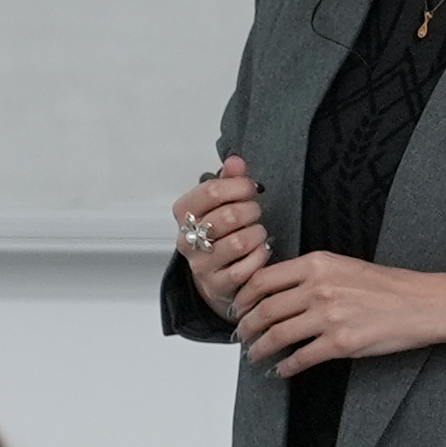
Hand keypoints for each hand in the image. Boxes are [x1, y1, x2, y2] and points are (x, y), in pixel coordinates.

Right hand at [171, 159, 267, 314]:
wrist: (215, 275)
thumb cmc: (220, 233)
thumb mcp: (221, 203)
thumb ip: (228, 180)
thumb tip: (235, 160)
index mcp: (184, 212)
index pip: (211, 191)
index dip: (238, 186)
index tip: (250, 187)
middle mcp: (187, 239)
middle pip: (227, 216)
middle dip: (250, 211)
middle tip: (256, 212)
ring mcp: (201, 265)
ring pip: (238, 242)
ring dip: (257, 234)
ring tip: (259, 232)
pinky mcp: (217, 285)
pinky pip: (246, 268)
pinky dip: (260, 256)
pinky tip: (261, 250)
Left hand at [238, 253, 445, 378]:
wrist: (422, 303)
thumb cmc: (385, 286)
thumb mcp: (342, 265)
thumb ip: (309, 274)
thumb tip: (276, 290)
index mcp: (316, 264)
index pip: (262, 280)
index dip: (243, 298)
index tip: (238, 308)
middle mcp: (319, 288)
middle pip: (265, 309)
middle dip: (247, 327)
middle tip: (242, 336)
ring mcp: (329, 316)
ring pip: (278, 335)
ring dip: (261, 349)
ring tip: (256, 355)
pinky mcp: (341, 343)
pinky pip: (301, 357)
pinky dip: (286, 366)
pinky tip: (282, 370)